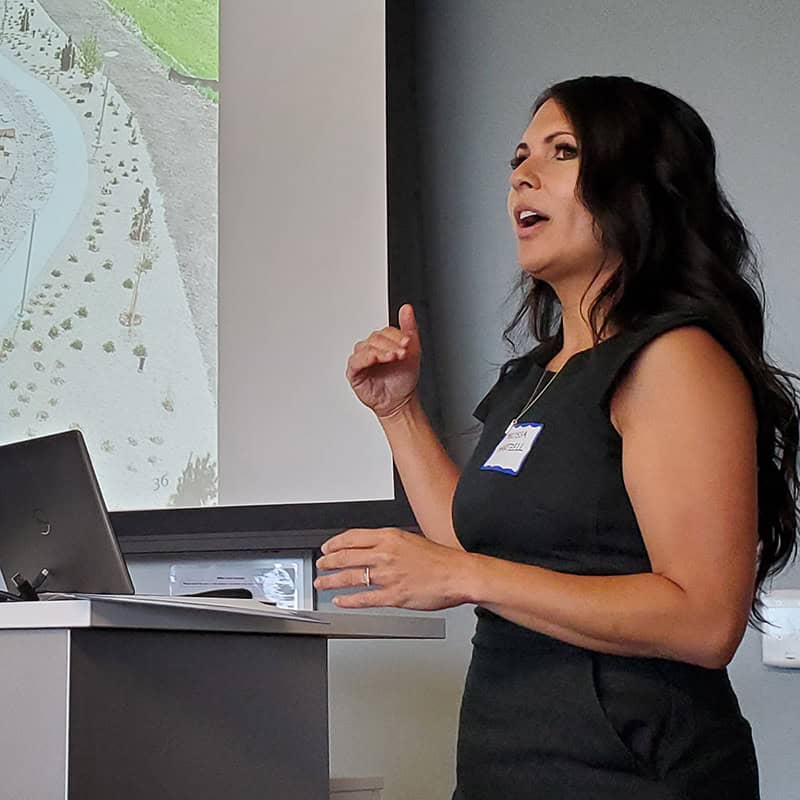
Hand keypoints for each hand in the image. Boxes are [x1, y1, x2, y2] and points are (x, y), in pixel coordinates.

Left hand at [314, 527, 474, 609]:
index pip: (352, 538)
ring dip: (331, 581)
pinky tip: (340, 601)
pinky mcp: (393, 596)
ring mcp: (387, 576)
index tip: (327, 548)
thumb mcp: (410, 540)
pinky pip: (364, 598)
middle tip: (320, 565)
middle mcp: (384, 555)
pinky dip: (348, 600)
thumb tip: (371, 549)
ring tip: (322, 584)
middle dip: (328, 562)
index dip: (335, 544)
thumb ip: (389, 544)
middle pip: (346, 557)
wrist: (459, 574)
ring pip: (350, 578)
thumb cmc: (440, 560)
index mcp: (389, 537)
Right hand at [346, 304, 420, 417]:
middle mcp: (371, 348)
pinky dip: (365, 358)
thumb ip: (409, 328)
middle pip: (376, 338)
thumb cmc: (403, 378)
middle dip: (391, 345)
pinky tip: (376, 359)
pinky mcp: (354, 372)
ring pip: (367, 347)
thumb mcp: (412, 350)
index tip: (408, 343)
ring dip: (382, 351)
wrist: (400, 400)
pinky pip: (356, 361)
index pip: (386, 331)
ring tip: (394, 358)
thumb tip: (406, 309)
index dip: (397, 336)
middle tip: (402, 353)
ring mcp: (362, 359)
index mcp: (383, 342)